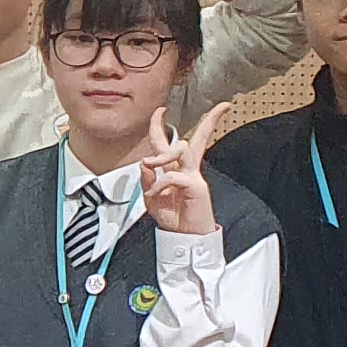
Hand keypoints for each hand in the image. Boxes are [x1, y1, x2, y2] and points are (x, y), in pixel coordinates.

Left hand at [137, 101, 235, 235]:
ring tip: (151, 164)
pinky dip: (160, 183)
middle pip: (190, 139)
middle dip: (202, 121)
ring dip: (161, 155)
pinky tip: (155, 193)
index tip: (161, 110)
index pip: (171, 143)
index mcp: (176, 170)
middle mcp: (187, 169)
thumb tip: (145, 162)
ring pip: (181, 149)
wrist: (186, 237)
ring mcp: (193, 176)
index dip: (163, 126)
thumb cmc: (173, 218)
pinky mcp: (196, 186)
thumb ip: (147, 179)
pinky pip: (173, 176)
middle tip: (193, 111)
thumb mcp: (151, 197)